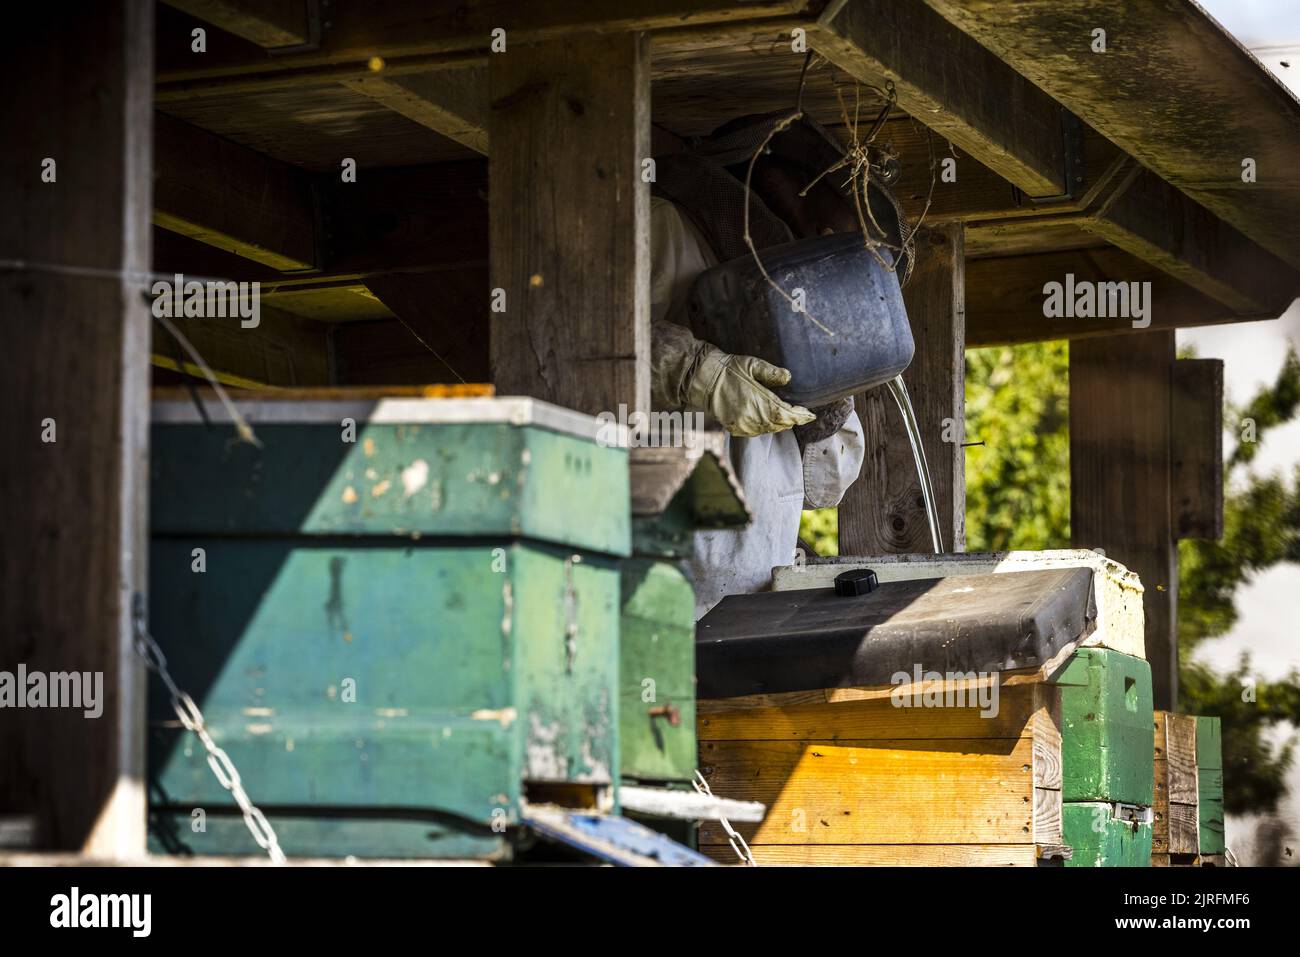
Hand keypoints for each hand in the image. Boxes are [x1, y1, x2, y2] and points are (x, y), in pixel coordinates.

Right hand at [700, 352, 815, 436]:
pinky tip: (769, 419)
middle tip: (801, 415)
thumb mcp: (751, 364)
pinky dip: (766, 427)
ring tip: (787, 417)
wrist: (704, 380)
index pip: (785, 414)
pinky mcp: (735, 428)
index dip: (800, 416)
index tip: (810, 415)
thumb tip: (788, 377)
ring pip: (768, 429)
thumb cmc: (729, 370)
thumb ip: (771, 372)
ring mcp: (743, 425)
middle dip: (791, 420)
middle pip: (779, 424)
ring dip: (779, 424)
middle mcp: (751, 417)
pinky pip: (756, 432)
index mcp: (757, 401)